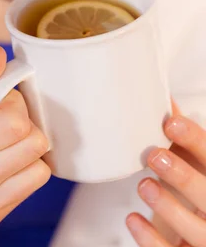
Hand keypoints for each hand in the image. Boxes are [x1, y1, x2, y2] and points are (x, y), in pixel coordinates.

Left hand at [126, 115, 205, 245]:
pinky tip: (133, 220)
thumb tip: (162, 99)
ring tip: (144, 185)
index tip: (171, 122)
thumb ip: (185, 139)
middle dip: (184, 175)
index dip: (196, 140)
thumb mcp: (199, 164)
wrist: (204, 234)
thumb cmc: (201, 192)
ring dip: (169, 207)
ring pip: (198, 232)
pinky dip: (152, 241)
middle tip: (154, 156)